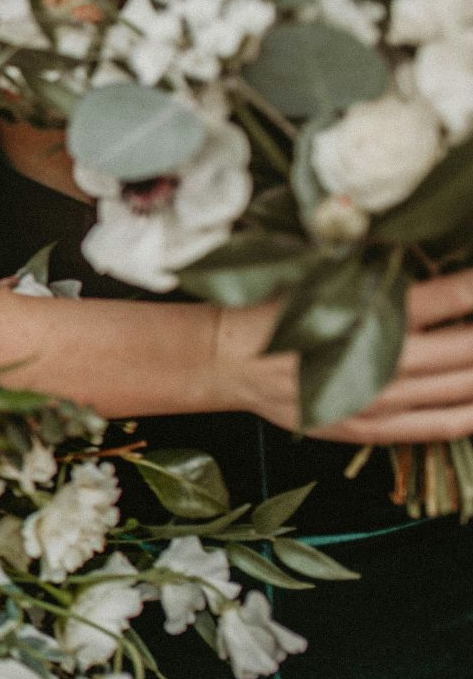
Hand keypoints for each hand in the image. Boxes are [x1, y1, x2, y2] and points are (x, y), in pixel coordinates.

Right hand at [217, 269, 472, 442]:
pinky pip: (443, 425)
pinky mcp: (374, 427)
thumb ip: (375, 266)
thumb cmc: (276, 307)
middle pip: (471, 346)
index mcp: (366, 313)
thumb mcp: (321, 273)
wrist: (229, 359)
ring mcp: (380, 400)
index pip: (452, 296)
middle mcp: (381, 360)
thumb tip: (426, 251)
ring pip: (467, 387)